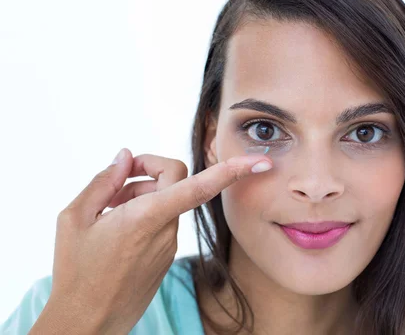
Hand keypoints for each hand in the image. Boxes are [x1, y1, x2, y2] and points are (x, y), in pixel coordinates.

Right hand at [30, 148, 271, 334]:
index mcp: (147, 217)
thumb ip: (103, 181)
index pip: (200, 186)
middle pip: (177, 180)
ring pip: (169, 201)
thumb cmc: (76, 272)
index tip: (260, 162)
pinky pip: (164, 221)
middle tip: (116, 183)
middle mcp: (166, 230)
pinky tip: (118, 228)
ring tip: (109, 211)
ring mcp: (169, 245)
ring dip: (143, 194)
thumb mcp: (75, 218)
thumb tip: (125, 156)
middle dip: (150, 171)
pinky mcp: (166, 256)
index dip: (233, 170)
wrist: (87, 322)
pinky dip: (146, 213)